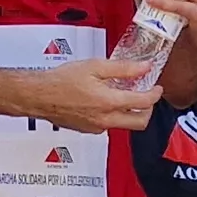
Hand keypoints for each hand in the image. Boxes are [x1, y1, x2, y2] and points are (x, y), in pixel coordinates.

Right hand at [26, 55, 162, 134]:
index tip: (157, 87)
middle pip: (140, 122)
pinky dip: (114, 115)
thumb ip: (123, 68)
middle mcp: (105, 119)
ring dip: (131, 113)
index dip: (155, 94)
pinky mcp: (88, 130)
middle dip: (148, 110)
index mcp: (109, 102)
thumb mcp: (95, 66)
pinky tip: (105, 102)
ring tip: (124, 96)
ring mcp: (97, 127)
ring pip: (124, 125)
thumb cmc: (61, 80)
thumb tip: (143, 67)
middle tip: (147, 97)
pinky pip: (109, 125)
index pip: (143, 102)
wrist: (39, 95)